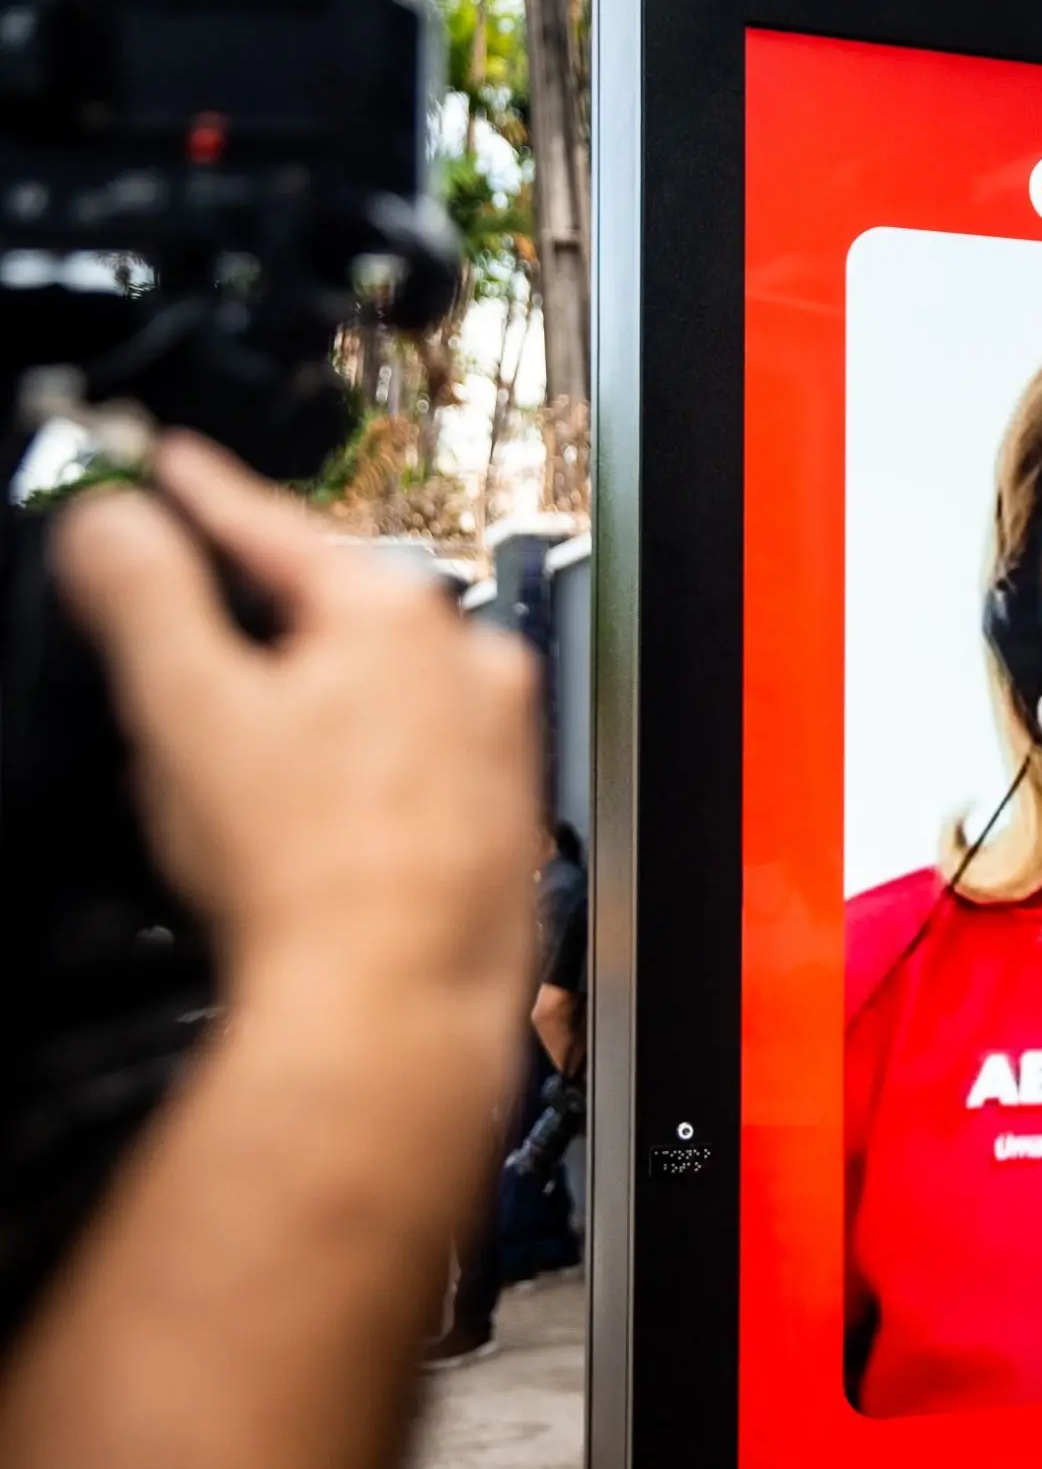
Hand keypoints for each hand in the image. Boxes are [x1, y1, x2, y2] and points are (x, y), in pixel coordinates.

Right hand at [50, 433, 540, 1091]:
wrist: (398, 999)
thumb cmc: (314, 871)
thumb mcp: (187, 707)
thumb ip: (143, 595)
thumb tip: (112, 524)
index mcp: (398, 614)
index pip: (275, 525)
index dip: (203, 495)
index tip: (172, 470)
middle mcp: (471, 664)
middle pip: (333, 609)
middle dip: (253, 623)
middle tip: (185, 645)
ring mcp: (497, 739)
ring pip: (376, 689)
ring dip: (306, 703)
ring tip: (241, 770)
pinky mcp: (501, 810)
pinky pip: (410, 758)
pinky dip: (354, 767)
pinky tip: (309, 822)